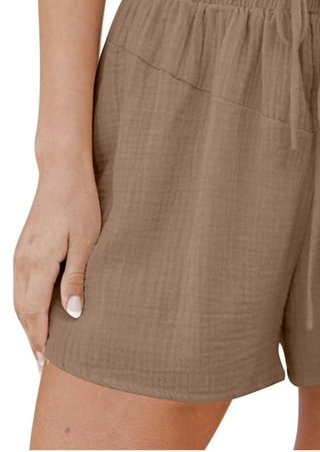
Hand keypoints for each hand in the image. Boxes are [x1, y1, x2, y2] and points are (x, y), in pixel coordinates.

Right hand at [12, 163, 100, 372]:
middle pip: (22, 310)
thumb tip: (74, 313)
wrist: (62, 173)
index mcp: (38, 263)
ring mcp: (19, 254)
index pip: (34, 312)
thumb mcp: (86, 241)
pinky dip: (25, 304)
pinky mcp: (23, 248)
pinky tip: (36, 309)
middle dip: (31, 336)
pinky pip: (20, 285)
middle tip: (42, 362)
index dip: (40, 339)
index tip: (45, 362)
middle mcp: (22, 262)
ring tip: (39, 342)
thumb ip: (77, 278)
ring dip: (27, 322)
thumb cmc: (79, 204)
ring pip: (18, 299)